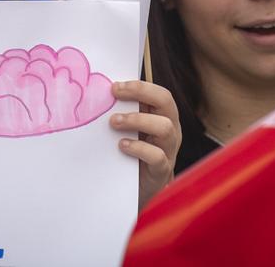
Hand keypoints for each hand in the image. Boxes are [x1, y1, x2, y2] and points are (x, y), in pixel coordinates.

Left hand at [111, 78, 181, 208]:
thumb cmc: (134, 152)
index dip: (140, 86)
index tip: (115, 87)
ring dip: (137, 120)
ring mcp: (169, 149)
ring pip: (165, 127)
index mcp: (164, 116)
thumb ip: (125, 112)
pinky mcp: (162, 170)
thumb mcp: (132, 130)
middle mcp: (171, 129)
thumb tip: (104, 93)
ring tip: (114, 122)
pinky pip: (157, 156)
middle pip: (166, 102)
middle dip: (141, 93)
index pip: (160, 93)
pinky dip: (139, 148)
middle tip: (115, 94)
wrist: (140, 188)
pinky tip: (122, 146)